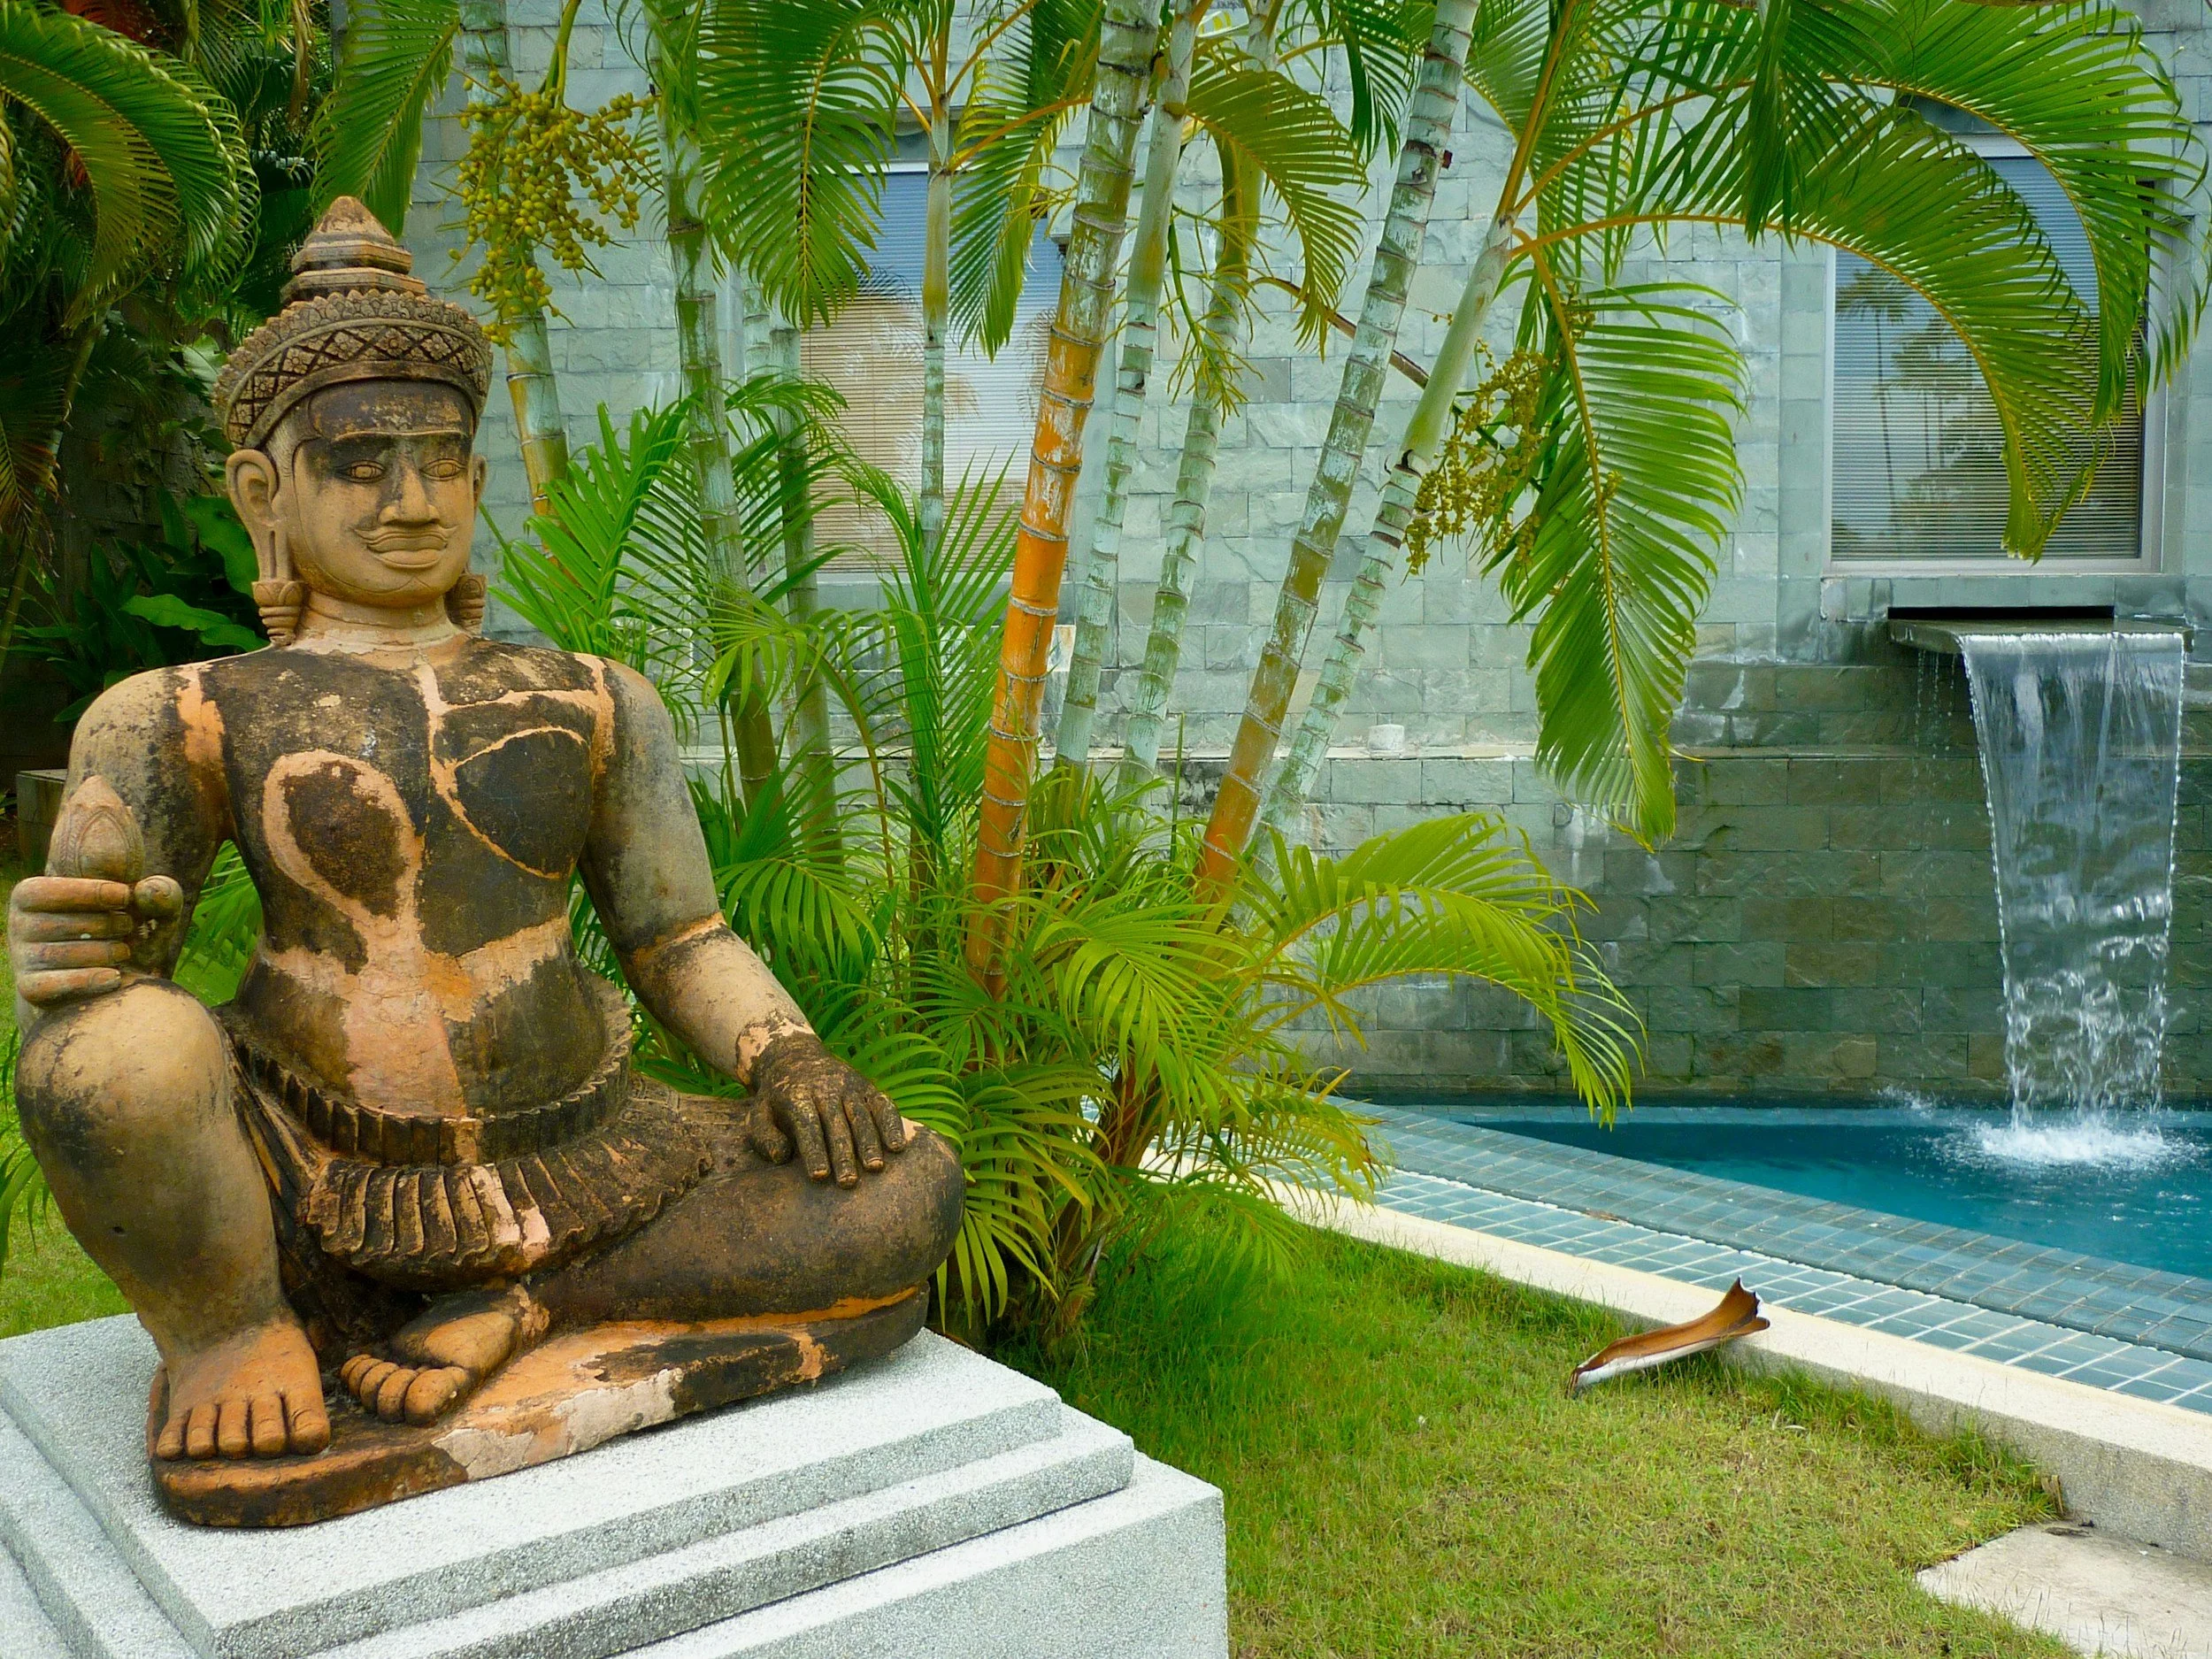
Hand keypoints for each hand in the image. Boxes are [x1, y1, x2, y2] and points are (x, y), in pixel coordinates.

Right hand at [6, 875, 181, 1007]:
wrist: (107, 972)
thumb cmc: (124, 927)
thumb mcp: (148, 907)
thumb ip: (160, 892)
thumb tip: (147, 892)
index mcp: (31, 895)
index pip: (49, 891)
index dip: (90, 892)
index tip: (125, 896)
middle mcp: (19, 924)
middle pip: (62, 924)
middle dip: (107, 925)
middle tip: (128, 927)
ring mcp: (22, 957)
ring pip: (60, 955)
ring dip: (104, 953)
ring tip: (124, 951)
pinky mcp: (31, 987)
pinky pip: (52, 985)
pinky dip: (87, 981)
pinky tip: (114, 977)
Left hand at [746, 1030, 909, 1186]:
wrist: (793, 1056)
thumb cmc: (775, 1098)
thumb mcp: (757, 1113)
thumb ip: (763, 1137)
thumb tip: (782, 1156)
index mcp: (796, 1095)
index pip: (807, 1124)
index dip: (814, 1150)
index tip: (819, 1176)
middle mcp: (825, 1088)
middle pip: (837, 1123)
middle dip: (843, 1154)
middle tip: (848, 1182)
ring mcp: (849, 1086)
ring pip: (862, 1115)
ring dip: (870, 1142)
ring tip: (875, 1168)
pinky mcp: (866, 1086)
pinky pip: (882, 1104)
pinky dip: (892, 1123)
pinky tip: (898, 1147)